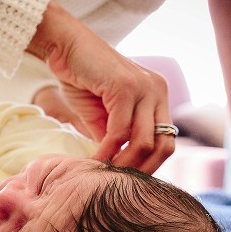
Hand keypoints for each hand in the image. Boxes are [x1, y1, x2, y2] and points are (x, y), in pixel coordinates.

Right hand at [27, 2, 174, 173]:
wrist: (64, 47)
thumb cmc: (81, 80)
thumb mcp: (103, 117)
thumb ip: (116, 139)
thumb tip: (119, 169)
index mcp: (157, 97)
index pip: (167, 142)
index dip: (150, 166)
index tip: (127, 181)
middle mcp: (158, 91)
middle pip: (165, 146)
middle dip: (142, 171)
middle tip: (118, 183)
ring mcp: (145, 88)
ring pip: (144, 142)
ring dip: (123, 165)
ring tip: (103, 175)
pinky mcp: (125, 87)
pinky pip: (120, 131)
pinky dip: (107, 151)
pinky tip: (94, 160)